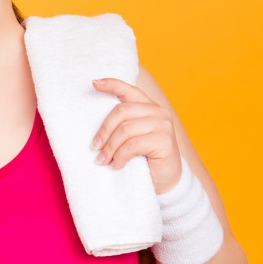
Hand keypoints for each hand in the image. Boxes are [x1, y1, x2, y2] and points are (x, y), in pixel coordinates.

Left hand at [90, 78, 182, 193]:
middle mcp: (158, 111)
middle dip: (104, 130)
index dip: (111, 84)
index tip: (94, 83)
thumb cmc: (146, 158)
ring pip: (125, 130)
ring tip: (103, 160)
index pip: (129, 90)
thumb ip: (123, 125)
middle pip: (121, 111)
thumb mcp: (133, 137)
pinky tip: (116, 165)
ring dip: (110, 147)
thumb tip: (94, 124)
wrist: (168, 181)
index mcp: (149, 107)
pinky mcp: (164, 140)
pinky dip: (120, 156)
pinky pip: (132, 145)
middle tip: (95, 147)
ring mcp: (163, 125)